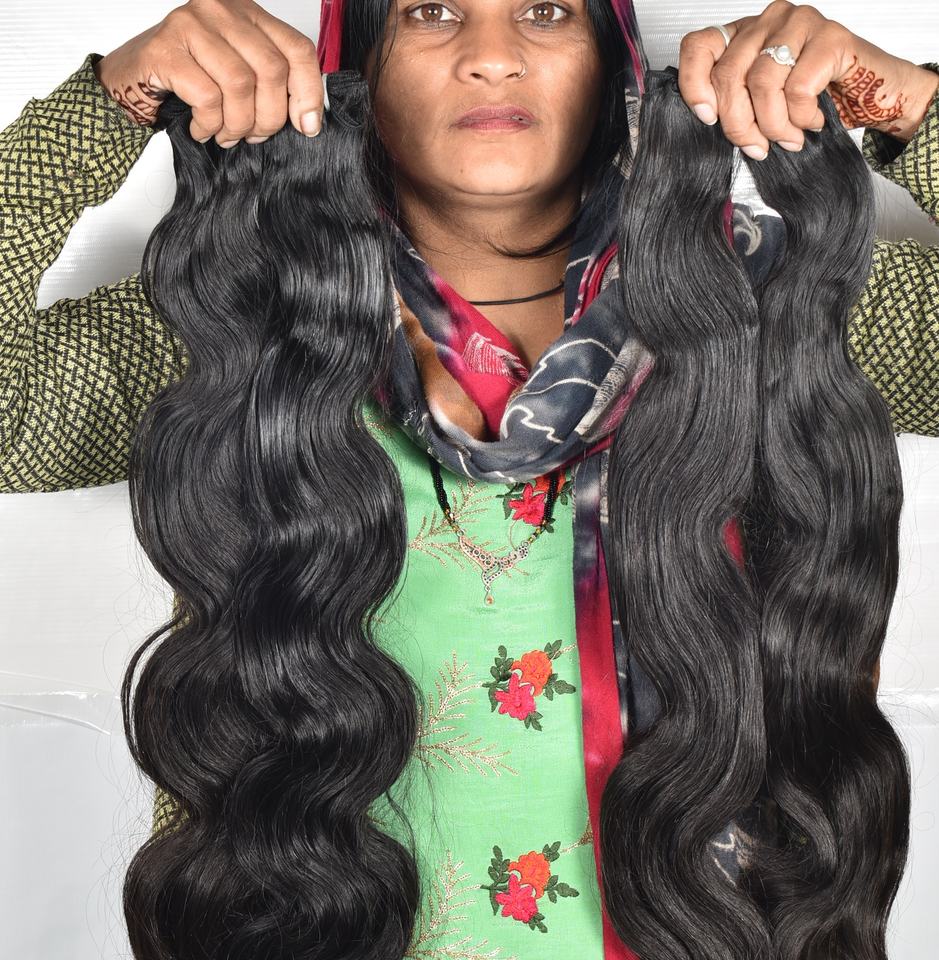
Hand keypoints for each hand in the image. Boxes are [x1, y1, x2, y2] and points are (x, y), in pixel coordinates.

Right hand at [93, 0, 324, 146]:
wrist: (128, 78)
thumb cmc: (187, 78)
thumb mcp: (237, 73)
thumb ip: (271, 83)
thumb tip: (307, 119)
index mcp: (247, 13)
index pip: (297, 49)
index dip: (310, 92)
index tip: (306, 126)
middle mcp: (221, 9)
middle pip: (272, 70)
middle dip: (269, 117)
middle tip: (254, 135)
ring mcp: (191, 24)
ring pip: (240, 84)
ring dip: (238, 124)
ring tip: (227, 135)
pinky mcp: (165, 48)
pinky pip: (207, 97)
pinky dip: (209, 124)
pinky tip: (202, 128)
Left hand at [677, 0, 938, 159]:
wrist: (871, 94)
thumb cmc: (813, 100)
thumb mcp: (761, 103)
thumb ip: (733, 103)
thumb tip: (708, 121)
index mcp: (743, 34)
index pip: (698, 46)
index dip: (694, 84)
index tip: (707, 117)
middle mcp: (768, 20)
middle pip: (729, 74)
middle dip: (738, 124)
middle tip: (756, 148)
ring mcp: (799, 22)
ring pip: (762, 83)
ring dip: (773, 125)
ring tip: (788, 138)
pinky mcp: (830, 35)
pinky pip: (797, 88)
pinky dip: (801, 117)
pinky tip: (811, 122)